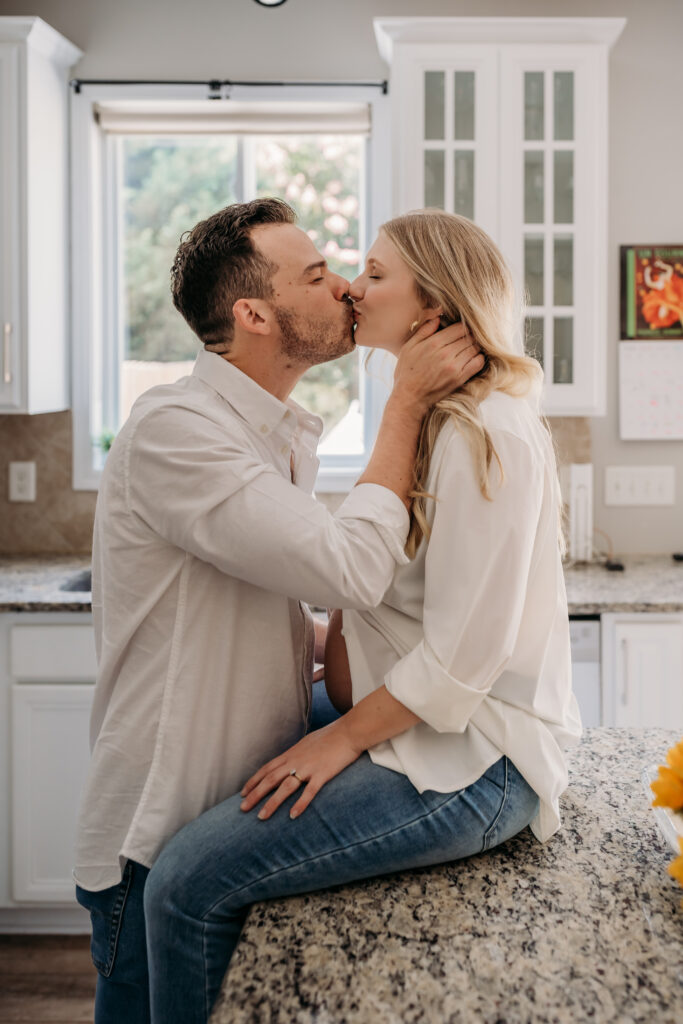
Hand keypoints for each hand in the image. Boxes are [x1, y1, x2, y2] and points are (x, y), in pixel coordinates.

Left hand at [240, 719, 361, 819]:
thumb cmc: (330, 736)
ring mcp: (309, 768)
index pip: (267, 769)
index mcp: (291, 753)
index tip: (242, 793)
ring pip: (285, 787)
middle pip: (270, 779)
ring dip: (272, 803)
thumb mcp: (307, 742)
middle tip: (243, 809)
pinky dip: (300, 804)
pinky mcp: (323, 774)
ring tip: (261, 817)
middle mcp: (296, 760)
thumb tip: (290, 761)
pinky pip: (309, 792)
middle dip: (255, 794)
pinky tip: (292, 816)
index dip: (254, 781)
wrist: (349, 731)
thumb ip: (297, 753)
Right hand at [392, 318, 483, 416]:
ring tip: (469, 349)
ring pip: (475, 348)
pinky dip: (479, 358)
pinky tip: (472, 359)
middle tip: (466, 341)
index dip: (462, 327)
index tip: (460, 331)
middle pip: (469, 337)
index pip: (459, 327)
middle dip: (469, 337)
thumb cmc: (407, 373)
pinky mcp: (459, 379)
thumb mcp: (408, 348)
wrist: (409, 399)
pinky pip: (478, 363)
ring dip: (474, 347)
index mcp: (434, 343)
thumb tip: (438, 317)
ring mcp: (454, 366)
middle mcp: (445, 353)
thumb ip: (423, 331)